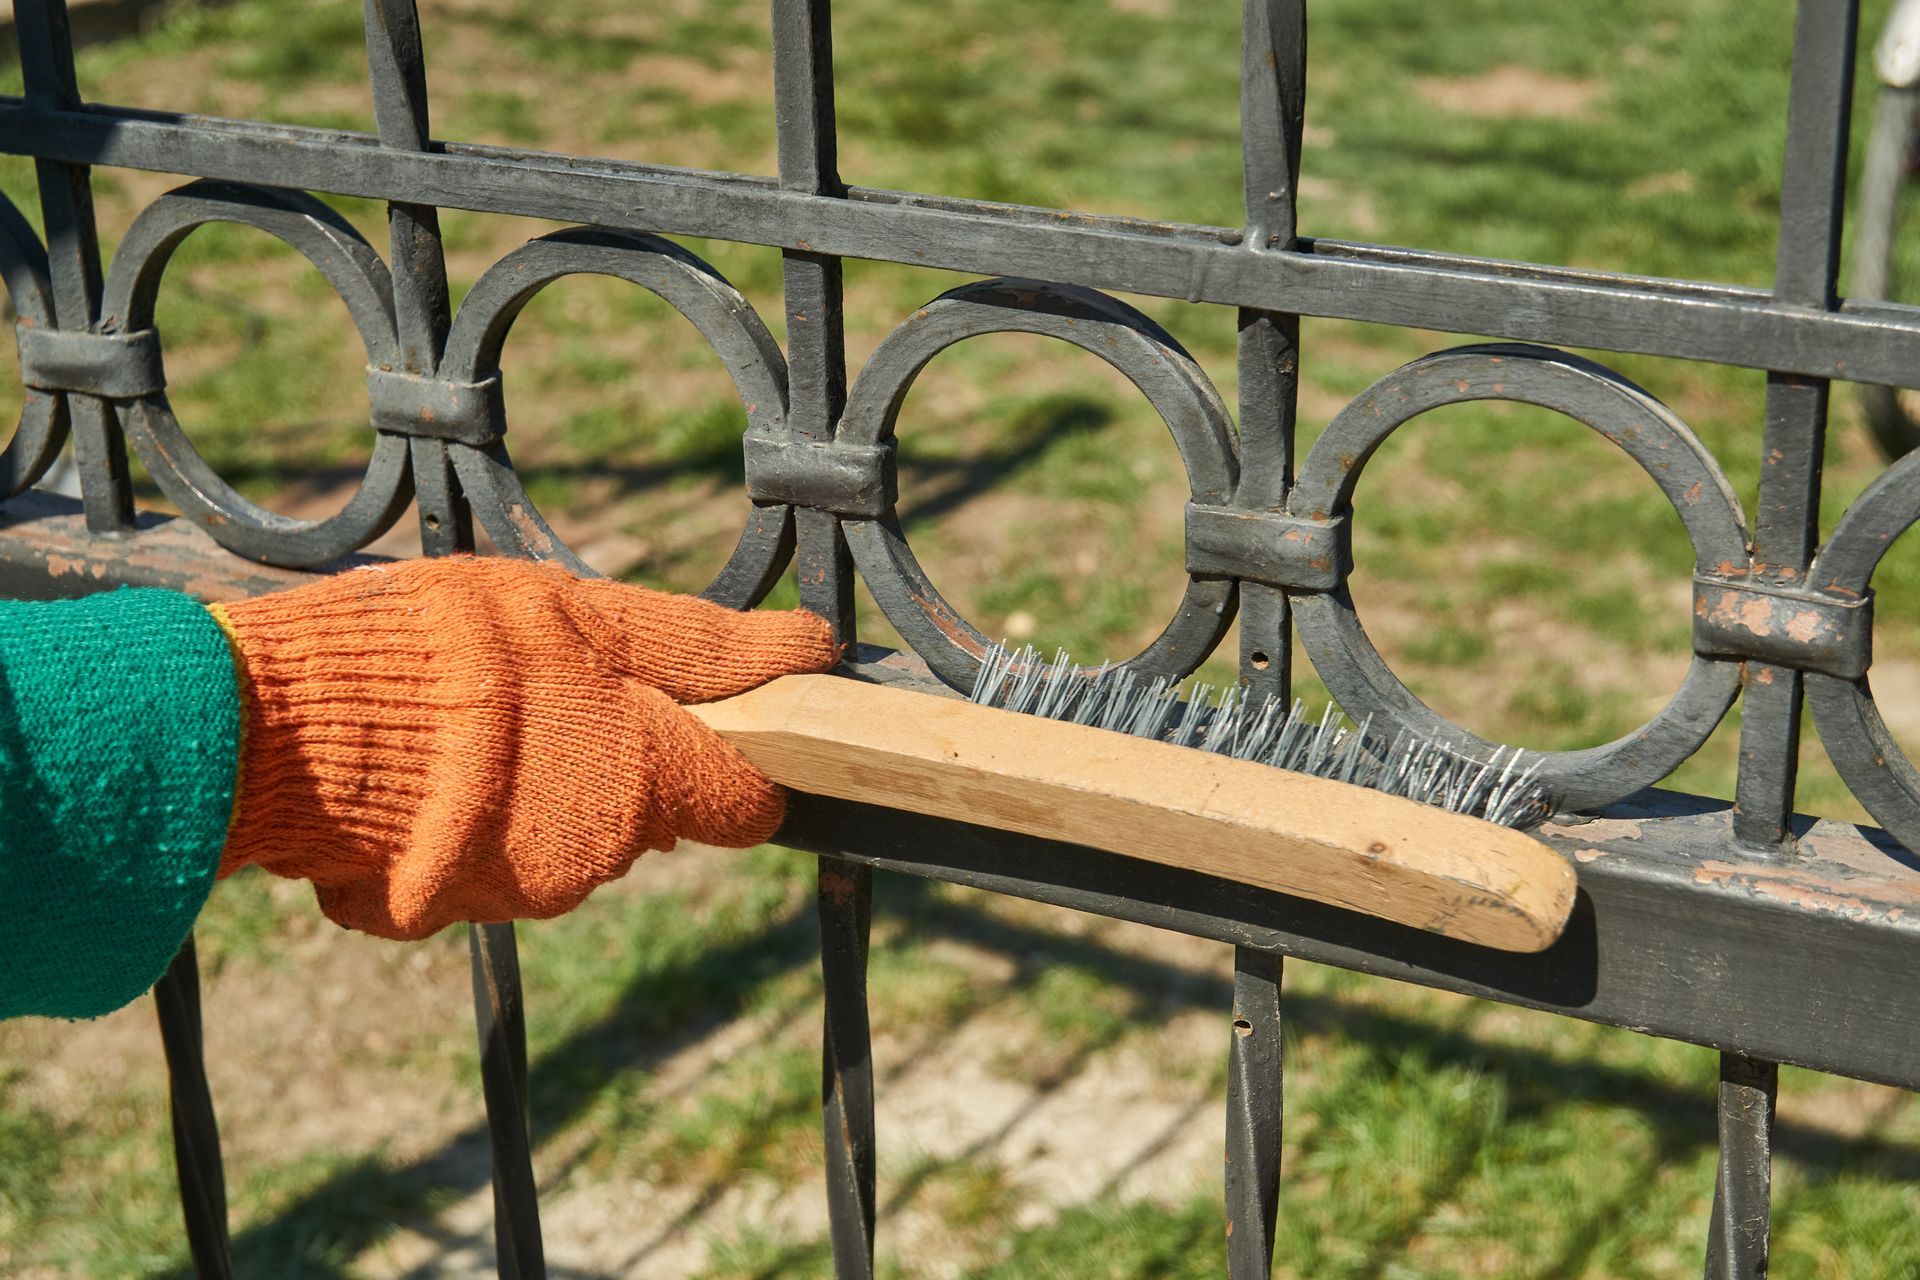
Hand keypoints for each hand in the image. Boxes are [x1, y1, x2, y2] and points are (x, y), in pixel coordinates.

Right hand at [210, 557, 838, 939]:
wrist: (279, 730)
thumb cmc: (437, 646)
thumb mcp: (572, 610)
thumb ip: (694, 644)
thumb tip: (813, 649)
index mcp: (646, 774)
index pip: (744, 803)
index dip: (735, 767)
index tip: (705, 734)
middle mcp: (600, 851)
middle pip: (648, 819)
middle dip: (621, 769)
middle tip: (547, 701)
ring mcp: (522, 889)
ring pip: (568, 844)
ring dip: (540, 798)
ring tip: (467, 732)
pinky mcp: (449, 910)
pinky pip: (488, 868)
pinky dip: (470, 831)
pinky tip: (423, 778)